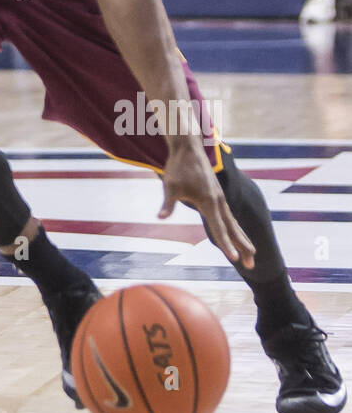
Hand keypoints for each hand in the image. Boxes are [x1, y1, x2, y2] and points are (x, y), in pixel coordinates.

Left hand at [159, 142, 254, 267]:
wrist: (188, 147)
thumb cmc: (177, 167)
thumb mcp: (170, 186)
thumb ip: (168, 203)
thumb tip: (160, 217)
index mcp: (209, 201)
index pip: (219, 228)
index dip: (226, 244)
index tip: (234, 258)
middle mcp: (219, 201)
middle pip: (233, 229)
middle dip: (243, 247)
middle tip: (251, 265)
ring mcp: (220, 198)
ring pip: (234, 223)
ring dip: (242, 239)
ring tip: (252, 254)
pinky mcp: (218, 195)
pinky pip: (229, 216)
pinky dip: (236, 228)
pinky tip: (238, 235)